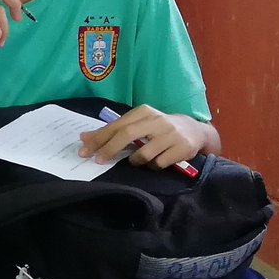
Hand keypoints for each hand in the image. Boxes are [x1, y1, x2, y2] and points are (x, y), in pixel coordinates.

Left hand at [78, 105, 207, 169]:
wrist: (194, 131)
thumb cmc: (158, 128)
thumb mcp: (138, 124)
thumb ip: (114, 130)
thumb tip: (84, 138)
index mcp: (143, 112)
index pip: (116, 125)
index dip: (99, 138)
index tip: (84, 149)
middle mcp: (157, 120)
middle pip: (127, 135)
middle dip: (109, 149)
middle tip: (98, 161)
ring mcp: (170, 134)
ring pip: (143, 154)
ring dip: (135, 161)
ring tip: (138, 160)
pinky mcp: (182, 148)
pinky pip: (158, 164)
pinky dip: (152, 166)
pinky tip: (155, 162)